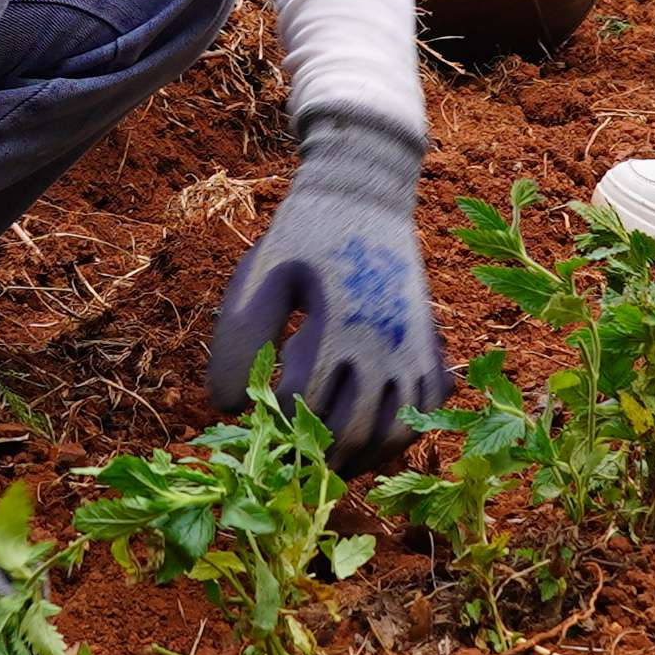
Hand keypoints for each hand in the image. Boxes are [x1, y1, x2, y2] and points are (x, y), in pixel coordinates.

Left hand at [206, 106, 446, 464]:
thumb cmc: (304, 232)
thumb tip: (226, 405)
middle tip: (282, 463)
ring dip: (357, 458)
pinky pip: (424, 410)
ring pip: (393, 431)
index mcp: (338, 325)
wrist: (366, 191)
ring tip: (323, 463)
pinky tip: (368, 440)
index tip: (252, 424)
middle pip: (352, 430)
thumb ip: (239, 338)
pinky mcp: (429, 345)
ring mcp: (413, 348)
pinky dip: (398, 436)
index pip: (303, 404)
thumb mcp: (261, 275)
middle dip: (313, 456)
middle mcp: (383, 344)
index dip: (272, 424)